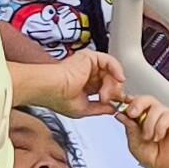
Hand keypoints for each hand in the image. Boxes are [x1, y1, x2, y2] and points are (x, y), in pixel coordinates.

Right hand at [11, 48, 125, 115]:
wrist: (49, 88)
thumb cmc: (57, 97)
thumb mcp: (83, 109)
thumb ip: (100, 109)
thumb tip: (112, 109)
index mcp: (84, 86)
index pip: (106, 89)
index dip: (113, 97)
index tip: (117, 104)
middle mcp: (87, 74)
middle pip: (111, 81)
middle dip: (113, 93)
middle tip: (106, 100)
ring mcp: (88, 65)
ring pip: (111, 73)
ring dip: (112, 86)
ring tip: (103, 95)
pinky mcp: (90, 57)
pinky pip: (110, 61)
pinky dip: (117, 70)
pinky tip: (118, 79)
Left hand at [117, 94, 168, 167]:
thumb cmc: (156, 157)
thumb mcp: (135, 144)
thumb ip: (129, 128)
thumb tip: (121, 114)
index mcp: (144, 118)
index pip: (136, 103)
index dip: (128, 102)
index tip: (121, 106)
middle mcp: (156, 115)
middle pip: (146, 98)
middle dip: (137, 104)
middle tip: (132, 114)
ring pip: (155, 108)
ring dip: (149, 125)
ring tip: (150, 137)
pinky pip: (167, 116)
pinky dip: (160, 128)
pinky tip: (160, 136)